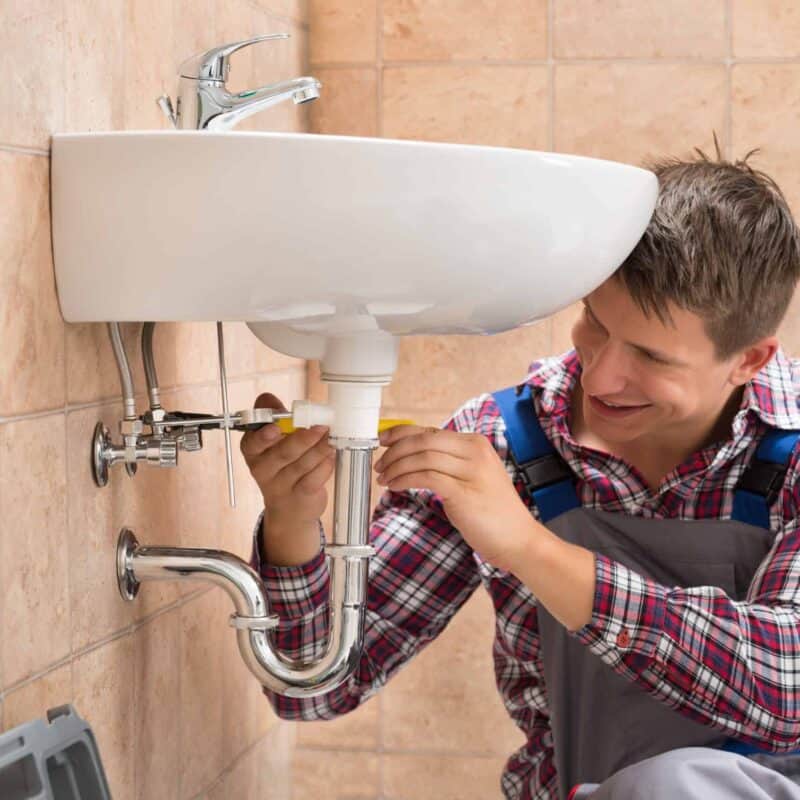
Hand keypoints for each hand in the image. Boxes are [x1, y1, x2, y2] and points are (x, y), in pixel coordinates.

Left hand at [374, 424, 534, 570]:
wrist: (520, 540)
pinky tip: (396, 487)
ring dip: (396, 467)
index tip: (383, 440)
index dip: (401, 433)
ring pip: (422, 457)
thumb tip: (413, 455)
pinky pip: (425, 477)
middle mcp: (475, 451)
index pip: (430, 431)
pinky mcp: (464, 492)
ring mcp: (471, 471)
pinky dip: (405, 480)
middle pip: (423, 440)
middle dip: (394, 451)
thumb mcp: (472, 477)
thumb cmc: (493, 512)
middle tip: (380, 464)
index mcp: (476, 443)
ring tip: (384, 479)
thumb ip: (448, 462)